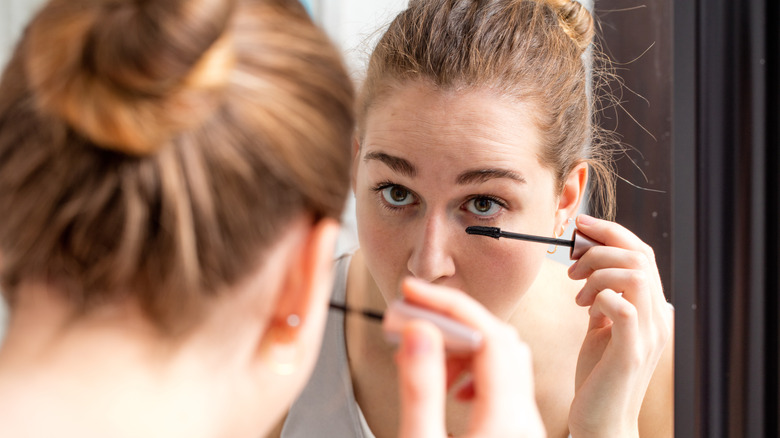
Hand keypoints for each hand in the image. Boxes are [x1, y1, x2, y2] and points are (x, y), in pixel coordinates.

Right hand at [390, 277, 545, 437]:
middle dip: (452, 323)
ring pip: (503, 359)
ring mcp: (523, 425)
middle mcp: (524, 420)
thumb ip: (421, 389)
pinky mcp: (515, 431)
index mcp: (506, 420)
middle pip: (499, 341)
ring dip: (461, 347)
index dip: (448, 305)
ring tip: (423, 360)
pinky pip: (503, 382)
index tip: (413, 293)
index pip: (488, 335)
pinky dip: (472, 370)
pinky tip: (446, 386)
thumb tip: (419, 333)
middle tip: (411, 319)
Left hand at [566, 215, 672, 437]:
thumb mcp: (602, 328)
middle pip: (640, 256)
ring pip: (635, 275)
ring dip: (599, 273)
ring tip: (577, 292)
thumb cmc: (598, 373)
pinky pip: (623, 307)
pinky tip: (586, 309)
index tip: (582, 225)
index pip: (642, 253)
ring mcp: (647, 335)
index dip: (612, 233)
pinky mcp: (631, 352)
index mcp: (651, 309)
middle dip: (600, 248)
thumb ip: (603, 298)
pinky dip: (601, 297)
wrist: (601, 419)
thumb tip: (590, 266)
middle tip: (573, 264)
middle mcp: (657, 318)